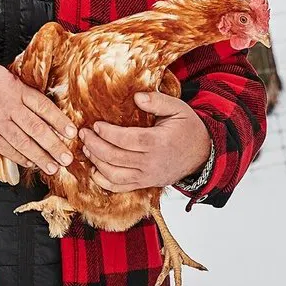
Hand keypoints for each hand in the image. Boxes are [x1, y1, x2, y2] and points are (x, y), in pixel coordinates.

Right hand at [0, 61, 76, 174]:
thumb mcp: (1, 74)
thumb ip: (20, 87)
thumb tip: (37, 100)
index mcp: (15, 90)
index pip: (43, 107)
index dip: (59, 120)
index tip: (71, 131)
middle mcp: (8, 108)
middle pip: (36, 129)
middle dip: (54, 145)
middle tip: (67, 157)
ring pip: (23, 143)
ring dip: (40, 157)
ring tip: (53, 167)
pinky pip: (6, 149)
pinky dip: (20, 158)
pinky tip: (31, 164)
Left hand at [78, 92, 210, 192]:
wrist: (203, 155)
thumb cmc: (188, 128)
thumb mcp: (178, 108)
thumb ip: (157, 101)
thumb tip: (137, 97)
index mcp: (158, 142)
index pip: (126, 139)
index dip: (107, 133)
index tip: (95, 124)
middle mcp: (151, 162)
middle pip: (115, 158)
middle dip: (95, 145)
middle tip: (83, 133)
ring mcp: (147, 176)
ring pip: (114, 175)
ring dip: (96, 162)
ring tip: (86, 148)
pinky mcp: (145, 183)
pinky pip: (120, 188)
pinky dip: (104, 182)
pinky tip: (94, 170)